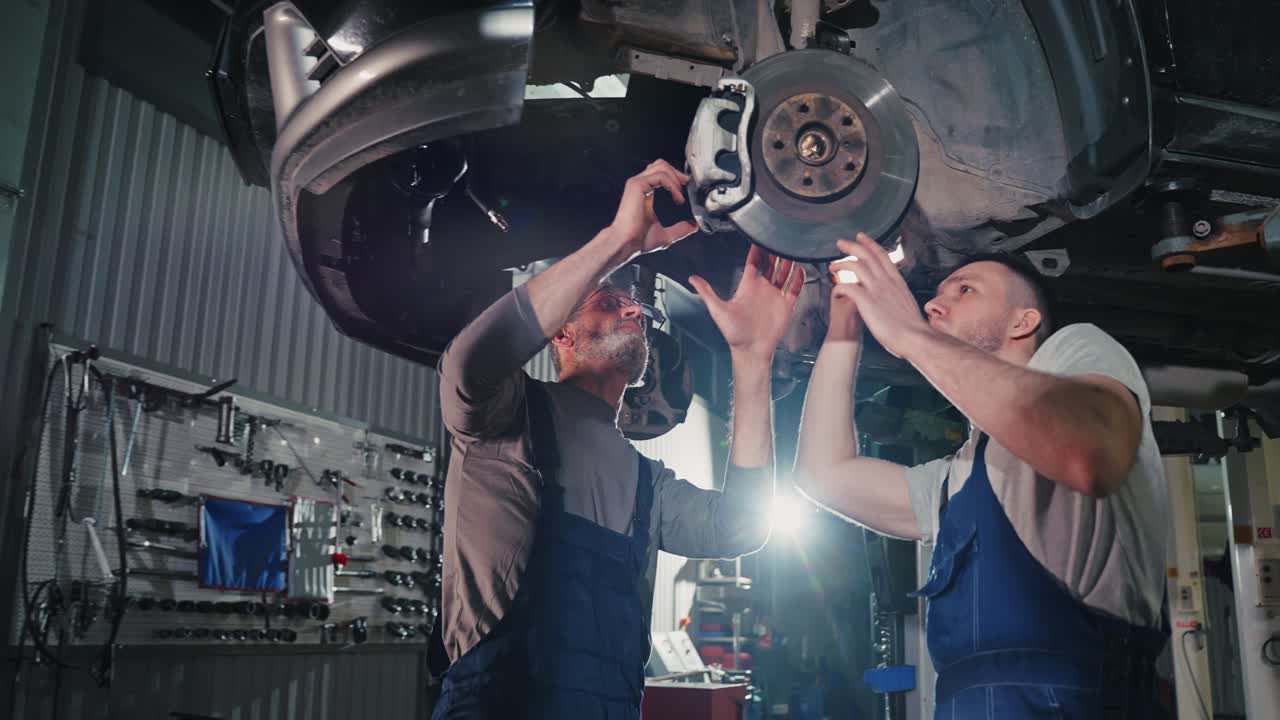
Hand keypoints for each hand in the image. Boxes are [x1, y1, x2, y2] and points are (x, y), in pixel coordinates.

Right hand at [609, 159, 698, 255]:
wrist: (627, 244)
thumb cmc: (638, 241)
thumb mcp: (666, 235)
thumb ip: (680, 229)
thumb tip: (693, 227)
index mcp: (645, 194)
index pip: (660, 174)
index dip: (675, 177)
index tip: (686, 187)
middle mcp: (640, 186)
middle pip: (661, 165)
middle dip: (677, 173)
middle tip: (687, 185)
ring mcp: (637, 183)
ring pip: (661, 166)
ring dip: (676, 179)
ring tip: (680, 195)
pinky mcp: (637, 185)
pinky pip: (660, 176)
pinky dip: (672, 185)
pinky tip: (677, 197)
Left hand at [688, 244, 803, 362]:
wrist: (750, 350)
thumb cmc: (733, 332)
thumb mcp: (717, 309)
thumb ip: (707, 292)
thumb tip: (691, 278)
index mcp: (748, 286)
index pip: (754, 262)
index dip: (757, 250)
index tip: (760, 236)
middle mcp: (762, 288)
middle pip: (771, 265)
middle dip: (775, 252)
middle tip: (779, 237)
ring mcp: (775, 296)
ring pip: (784, 273)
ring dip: (788, 262)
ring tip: (792, 248)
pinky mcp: (786, 305)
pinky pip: (794, 288)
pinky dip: (798, 279)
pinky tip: (801, 269)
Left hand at [829, 233, 930, 357]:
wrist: (915, 337)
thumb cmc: (912, 327)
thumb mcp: (906, 301)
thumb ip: (896, 294)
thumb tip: (891, 295)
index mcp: (896, 281)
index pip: (881, 255)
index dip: (870, 244)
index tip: (860, 237)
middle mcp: (886, 281)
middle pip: (867, 255)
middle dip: (852, 246)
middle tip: (840, 243)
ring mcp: (876, 290)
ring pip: (856, 266)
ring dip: (841, 264)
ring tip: (832, 267)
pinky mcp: (867, 301)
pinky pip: (847, 287)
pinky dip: (839, 287)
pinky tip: (836, 291)